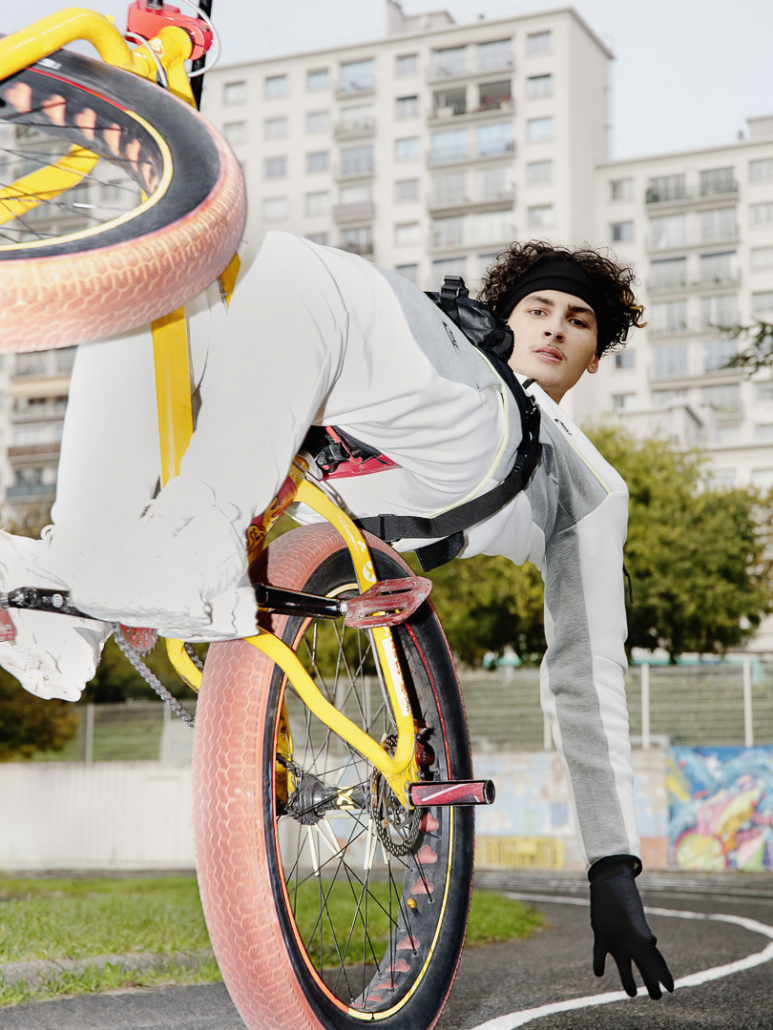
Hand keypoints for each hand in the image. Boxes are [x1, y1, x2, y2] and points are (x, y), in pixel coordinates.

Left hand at [588, 855, 673, 998]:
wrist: (609, 879)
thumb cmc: (623, 894)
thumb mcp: (632, 914)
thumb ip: (640, 930)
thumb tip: (652, 944)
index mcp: (640, 938)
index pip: (655, 961)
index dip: (664, 974)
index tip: (672, 988)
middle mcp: (630, 941)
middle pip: (642, 966)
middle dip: (650, 982)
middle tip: (657, 997)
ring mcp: (615, 939)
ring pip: (623, 964)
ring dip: (627, 979)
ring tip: (631, 994)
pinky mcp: (601, 934)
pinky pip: (599, 953)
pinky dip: (598, 963)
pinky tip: (598, 973)